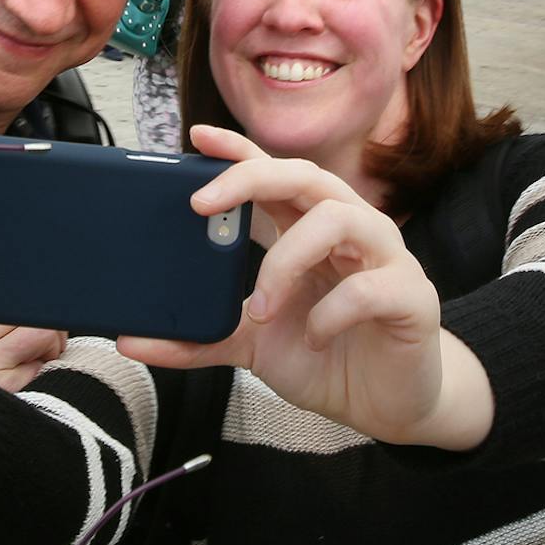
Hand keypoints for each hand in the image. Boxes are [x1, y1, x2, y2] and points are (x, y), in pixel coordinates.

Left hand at [117, 126, 487, 449]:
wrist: (387, 407)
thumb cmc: (325, 357)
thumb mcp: (253, 346)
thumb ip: (200, 338)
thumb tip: (132, 340)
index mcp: (311, 230)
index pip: (276, 175)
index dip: (240, 151)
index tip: (198, 137)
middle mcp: (350, 230)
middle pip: (307, 175)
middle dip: (252, 179)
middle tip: (202, 205)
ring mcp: (386, 258)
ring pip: (339, 218)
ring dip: (286, 260)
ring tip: (260, 308)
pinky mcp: (411, 297)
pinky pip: (367, 287)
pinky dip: (329, 312)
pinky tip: (315, 338)